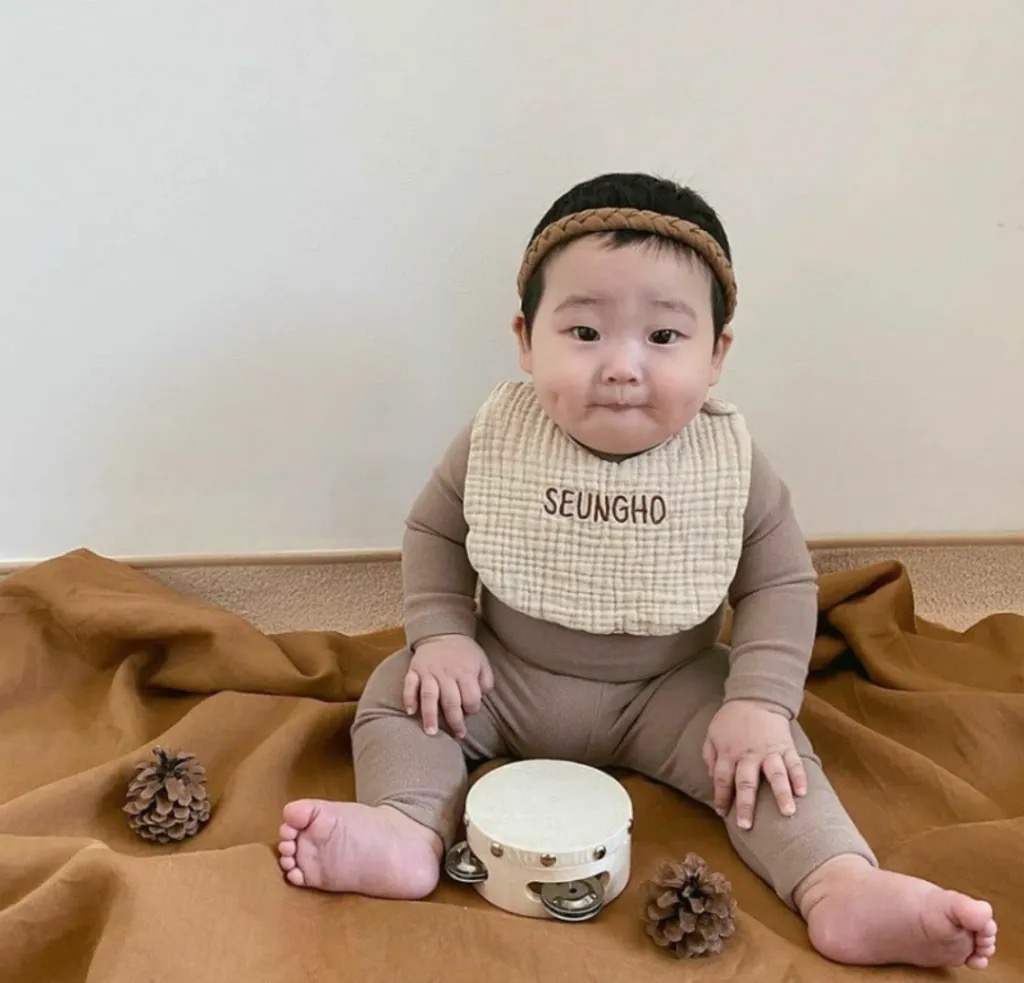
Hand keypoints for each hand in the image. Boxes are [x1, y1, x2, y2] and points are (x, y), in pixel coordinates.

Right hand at [403, 634, 493, 738]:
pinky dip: (409, 698)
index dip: (473, 708)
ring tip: (431, 733)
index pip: (470, 697)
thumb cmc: (464, 652)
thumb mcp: (482, 661)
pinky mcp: (414, 670)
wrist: (443, 631)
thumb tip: (483, 698)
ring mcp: (428, 672)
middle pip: (450, 701)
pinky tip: (410, 712)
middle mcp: (446, 673)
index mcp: (465, 672)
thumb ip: (486, 681)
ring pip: (429, 696)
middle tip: (458, 735)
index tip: (471, 711)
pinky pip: (409, 685)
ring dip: (430, 715)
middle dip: (455, 721)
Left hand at [702, 699, 806, 829]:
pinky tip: (803, 793)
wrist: (755, 698)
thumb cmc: (732, 719)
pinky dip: (799, 778)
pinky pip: (795, 763)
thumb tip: (712, 778)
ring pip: (776, 774)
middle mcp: (749, 754)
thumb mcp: (712, 734)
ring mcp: (770, 751)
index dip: (722, 797)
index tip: (723, 813)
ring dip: (781, 794)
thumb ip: (710, 756)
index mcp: (729, 752)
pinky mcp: (786, 746)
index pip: (723, 780)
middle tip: (746, 826)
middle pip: (747, 782)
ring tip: (788, 813)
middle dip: (746, 805)